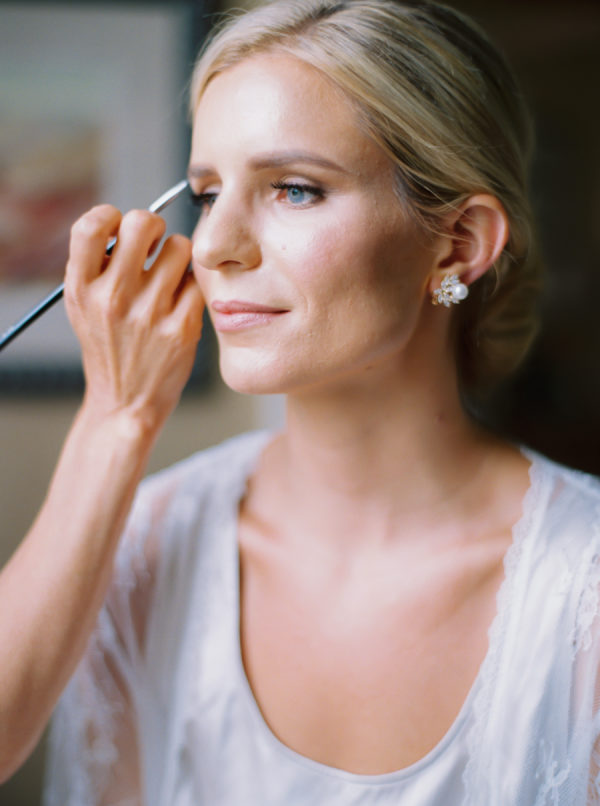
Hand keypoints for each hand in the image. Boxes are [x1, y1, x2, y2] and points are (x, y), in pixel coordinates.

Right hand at [64, 205, 203, 431]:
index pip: (92, 226)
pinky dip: (192, 286)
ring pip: (180, 247)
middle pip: (143, 223)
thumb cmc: (108, 345)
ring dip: (179, 256)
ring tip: (171, 276)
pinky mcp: (181, 328)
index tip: (121, 231)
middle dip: (154, 226)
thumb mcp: (83, 306)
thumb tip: (127, 222)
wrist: (126, 401)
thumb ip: (97, 264)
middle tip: (155, 245)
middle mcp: (113, 298)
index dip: (111, 217)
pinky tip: (181, 302)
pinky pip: (196, 281)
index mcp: (82, 288)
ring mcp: (148, 313)